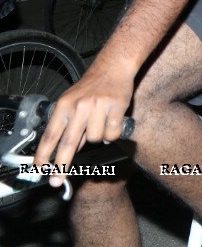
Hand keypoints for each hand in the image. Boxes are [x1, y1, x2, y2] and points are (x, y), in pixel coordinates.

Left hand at [33, 59, 134, 186]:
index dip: (43, 153)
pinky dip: (113, 133)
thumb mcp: (73, 101)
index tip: (39, 169)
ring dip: (98, 137)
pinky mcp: (116, 108)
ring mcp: (98, 107)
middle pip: (68, 143)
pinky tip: (113, 121)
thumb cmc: (92, 86)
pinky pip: (112, 134)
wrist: (113, 66)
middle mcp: (79, 106)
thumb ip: (70, 123)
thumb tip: (70, 150)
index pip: (51, 134)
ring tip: (102, 123)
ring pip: (94, 139)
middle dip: (61, 164)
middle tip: (56, 180)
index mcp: (64, 105)